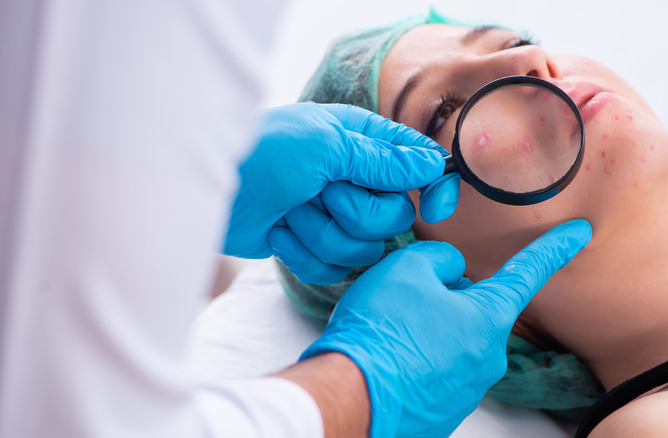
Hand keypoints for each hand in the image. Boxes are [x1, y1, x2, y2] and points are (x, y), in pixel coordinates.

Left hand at [224, 102, 459, 284]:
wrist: (210, 191)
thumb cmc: (262, 152)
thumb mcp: (326, 145)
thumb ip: (381, 159)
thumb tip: (429, 165)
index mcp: (364, 143)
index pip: (420, 167)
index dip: (435, 188)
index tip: (437, 208)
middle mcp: (355, 180)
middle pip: (394, 217)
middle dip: (355, 212)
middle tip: (321, 193)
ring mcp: (334, 216)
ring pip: (363, 248)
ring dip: (322, 233)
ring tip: (291, 211)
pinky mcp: (313, 246)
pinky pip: (332, 267)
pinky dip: (303, 253)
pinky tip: (280, 232)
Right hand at [301, 219, 591, 436]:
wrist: (352, 398)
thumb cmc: (380, 332)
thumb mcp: (407, 268)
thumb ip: (439, 259)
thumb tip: (447, 272)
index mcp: (489, 318)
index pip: (529, 271)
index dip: (554, 247)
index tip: (580, 233)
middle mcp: (487, 358)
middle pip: (474, 308)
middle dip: (444, 298)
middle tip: (402, 302)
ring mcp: (466, 389)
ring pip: (450, 339)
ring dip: (424, 330)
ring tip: (387, 335)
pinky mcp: (443, 410)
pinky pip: (433, 369)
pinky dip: (413, 359)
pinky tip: (387, 359)